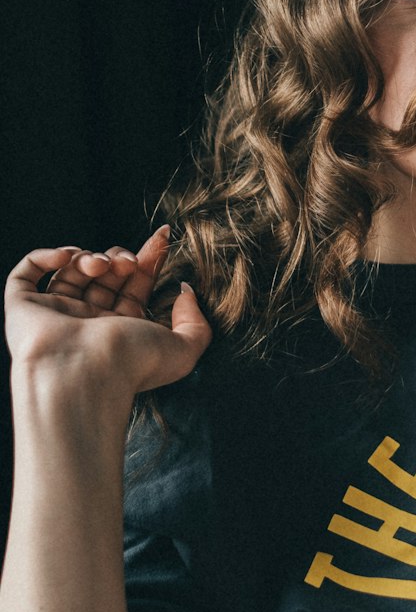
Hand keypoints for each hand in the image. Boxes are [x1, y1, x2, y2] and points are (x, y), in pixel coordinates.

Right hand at [5, 227, 211, 399]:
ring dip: (90, 257)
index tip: (165, 236)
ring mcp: (54, 314)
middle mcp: (86, 323)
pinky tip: (66, 256)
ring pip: (70, 271)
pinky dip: (45, 256)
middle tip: (129, 261)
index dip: (150, 259)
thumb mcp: (182, 348)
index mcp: (119, 331)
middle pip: (106, 275)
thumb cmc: (129, 365)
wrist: (80, 375)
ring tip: (102, 266)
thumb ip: (196, 323)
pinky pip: (26, 274)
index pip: (134, 286)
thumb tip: (185, 293)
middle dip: (122, 257)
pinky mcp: (23, 307)